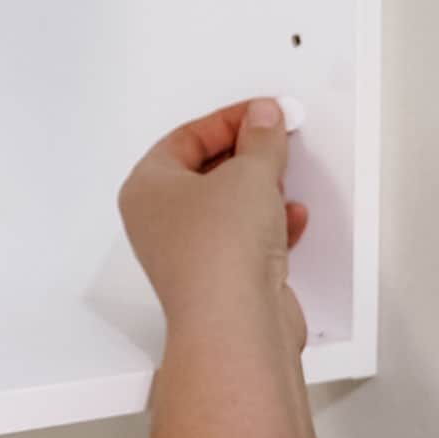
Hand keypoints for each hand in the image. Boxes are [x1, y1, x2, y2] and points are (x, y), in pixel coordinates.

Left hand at [119, 99, 309, 350]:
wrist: (236, 324)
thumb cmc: (221, 250)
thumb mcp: (249, 172)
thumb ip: (261, 138)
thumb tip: (263, 118)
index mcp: (147, 189)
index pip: (185, 138)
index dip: (228, 120)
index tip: (263, 113)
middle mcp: (161, 223)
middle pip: (206, 172)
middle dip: (246, 156)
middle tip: (277, 139)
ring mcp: (190, 255)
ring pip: (228, 209)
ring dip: (261, 192)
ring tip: (284, 177)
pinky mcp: (221, 281)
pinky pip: (246, 241)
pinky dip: (270, 226)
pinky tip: (291, 218)